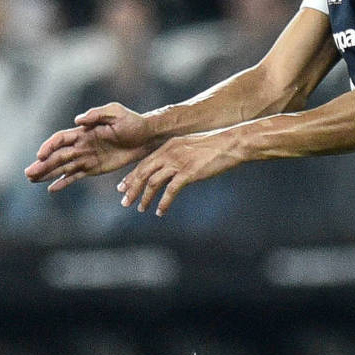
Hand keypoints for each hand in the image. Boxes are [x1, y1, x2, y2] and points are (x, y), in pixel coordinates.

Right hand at [24, 103, 157, 189]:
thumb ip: (97, 115)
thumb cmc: (132, 122)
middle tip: (28, 174)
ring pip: (63, 167)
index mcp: (83, 132)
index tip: (40, 156)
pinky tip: (51, 188)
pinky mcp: (94, 168)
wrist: (146, 136)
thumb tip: (77, 121)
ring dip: (47, 173)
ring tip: (32, 179)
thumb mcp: (116, 113)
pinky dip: (64, 182)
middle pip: (57, 156)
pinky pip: (76, 176)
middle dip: (42, 164)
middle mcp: (81, 145)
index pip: (60, 139)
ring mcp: (86, 157)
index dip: (49, 147)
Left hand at [118, 127, 252, 213]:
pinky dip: (163, 203)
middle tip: (125, 201)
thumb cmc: (214, 146)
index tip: (123, 187)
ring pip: (153, 182)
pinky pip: (171, 191)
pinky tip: (160, 211)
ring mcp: (178, 162)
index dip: (132, 176)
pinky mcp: (189, 173)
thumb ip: (177, 155)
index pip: (144, 163)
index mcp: (168, 146)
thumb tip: (170, 168)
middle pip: (144, 172)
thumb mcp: (190, 147)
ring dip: (145, 197)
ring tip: (141, 208)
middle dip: (132, 188)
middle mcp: (169, 153)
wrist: (230, 143)